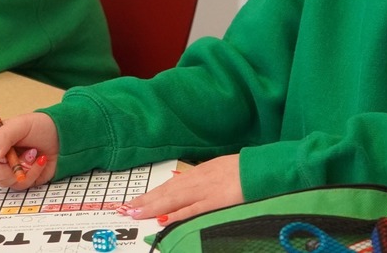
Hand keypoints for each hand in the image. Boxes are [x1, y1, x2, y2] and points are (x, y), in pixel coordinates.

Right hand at [0, 112, 58, 189]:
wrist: (65, 138)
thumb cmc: (42, 126)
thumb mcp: (21, 124)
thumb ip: (3, 137)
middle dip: (3, 167)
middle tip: (15, 159)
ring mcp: (9, 169)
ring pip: (2, 181)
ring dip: (20, 168)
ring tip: (32, 154)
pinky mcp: (22, 179)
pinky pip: (20, 185)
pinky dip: (32, 173)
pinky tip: (39, 160)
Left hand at [121, 154, 242, 223]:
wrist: (260, 167)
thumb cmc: (242, 169)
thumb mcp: (219, 170)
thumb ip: (203, 179)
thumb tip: (187, 185)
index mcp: (198, 173)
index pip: (169, 185)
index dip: (151, 194)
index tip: (135, 201)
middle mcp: (197, 180)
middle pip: (166, 192)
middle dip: (145, 201)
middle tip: (127, 209)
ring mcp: (205, 191)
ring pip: (174, 199)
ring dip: (153, 206)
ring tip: (136, 213)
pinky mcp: (215, 201)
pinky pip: (193, 209)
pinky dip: (177, 214)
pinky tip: (164, 219)